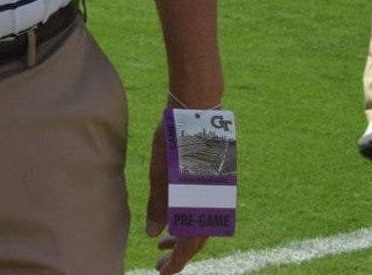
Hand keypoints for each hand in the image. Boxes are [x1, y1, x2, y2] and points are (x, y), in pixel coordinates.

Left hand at [146, 111, 206, 273]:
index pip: (188, 248)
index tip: (162, 273)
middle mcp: (213, 205)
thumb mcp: (159, 174)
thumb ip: (158, 206)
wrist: (199, 113)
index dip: (175, 263)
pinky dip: (190, 221)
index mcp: (198, 206)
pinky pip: (206, 212)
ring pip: (202, 227)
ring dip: (183, 238)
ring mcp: (218, 195)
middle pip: (197, 241)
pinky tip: (176, 219)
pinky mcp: (218, 185)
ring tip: (162, 243)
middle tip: (159, 262)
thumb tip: (153, 234)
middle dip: (178, 254)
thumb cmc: (175, 141)